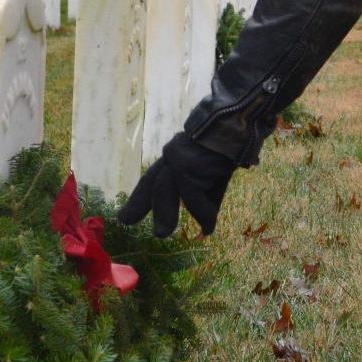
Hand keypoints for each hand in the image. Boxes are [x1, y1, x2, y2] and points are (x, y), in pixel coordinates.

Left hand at [117, 132, 237, 237]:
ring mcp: (178, 160)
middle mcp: (171, 157)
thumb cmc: (226, 153)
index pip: (151, 181)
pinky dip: (202, 212)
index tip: (126, 218)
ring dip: (164, 215)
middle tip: (124, 221)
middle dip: (137, 205)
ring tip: (161, 234)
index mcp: (173, 159)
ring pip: (166, 191)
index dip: (139, 200)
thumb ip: (203, 200)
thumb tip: (206, 231)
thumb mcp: (212, 179)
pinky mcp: (188, 165)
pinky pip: (193, 196)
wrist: (237, 127)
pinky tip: (208, 226)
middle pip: (150, 184)